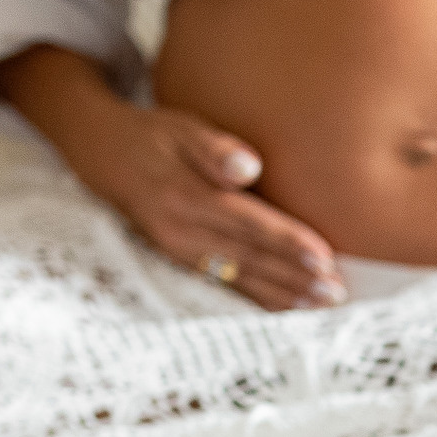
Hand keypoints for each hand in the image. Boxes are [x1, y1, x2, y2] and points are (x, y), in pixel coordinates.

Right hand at [0, 44, 344, 310]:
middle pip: (248, 258)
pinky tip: (287, 308)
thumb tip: (247, 167)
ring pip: (238, 278)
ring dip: (281, 295)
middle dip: (294, 277)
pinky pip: (223, 285)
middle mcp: (180, 231)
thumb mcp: (182, 128)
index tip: (323, 257)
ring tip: (320, 305)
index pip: (247, 222)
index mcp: (186, 196)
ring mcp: (177, 251)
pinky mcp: (178, 261)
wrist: (100, 153)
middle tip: (336, 292)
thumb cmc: (154, 136)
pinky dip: (257, 298)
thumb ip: (215, 149)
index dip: (286, 241)